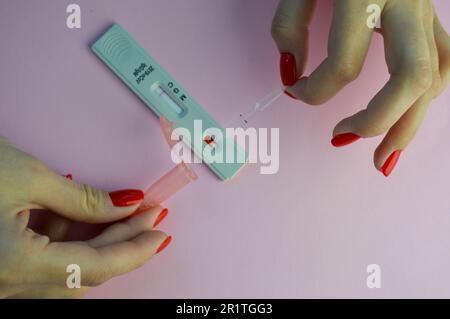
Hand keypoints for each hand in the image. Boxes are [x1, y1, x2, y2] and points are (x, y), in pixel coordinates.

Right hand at [0, 137, 170, 297]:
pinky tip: (82, 217)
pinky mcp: (0, 267)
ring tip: (121, 212)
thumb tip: (126, 204)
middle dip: (122, 241)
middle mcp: (4, 284)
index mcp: (11, 265)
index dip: (134, 250)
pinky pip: (47, 264)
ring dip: (99, 242)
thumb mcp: (26, 176)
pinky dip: (70, 241)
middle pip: (85, 272)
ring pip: (69, 272)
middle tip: (149, 214)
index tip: (158, 231)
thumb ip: (84, 199)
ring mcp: (0, 280)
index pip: (94, 268)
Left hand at [272, 0, 449, 175]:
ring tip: (385, 154)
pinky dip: (427, 95)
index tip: (296, 91)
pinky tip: (409, 115)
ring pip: (436, 77)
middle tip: (343, 139)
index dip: (315, 90)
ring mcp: (426, 8)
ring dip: (412, 123)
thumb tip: (290, 73)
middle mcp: (404, 1)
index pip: (344, 64)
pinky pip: (444, 60)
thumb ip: (289, 27)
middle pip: (410, 78)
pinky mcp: (432, 13)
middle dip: (377, 121)